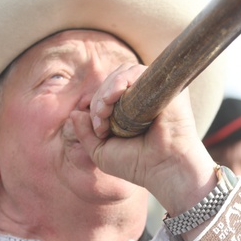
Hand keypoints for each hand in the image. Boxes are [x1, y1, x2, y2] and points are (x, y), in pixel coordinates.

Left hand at [68, 63, 216, 216]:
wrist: (165, 168)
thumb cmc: (137, 164)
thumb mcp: (101, 152)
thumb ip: (85, 133)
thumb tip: (74, 113)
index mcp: (131, 111)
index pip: (108, 93)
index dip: (97, 104)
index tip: (97, 127)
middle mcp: (144, 98)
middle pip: (113, 81)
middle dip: (99, 98)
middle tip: (99, 119)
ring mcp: (156, 90)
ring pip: (124, 73)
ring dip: (107, 90)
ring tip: (104, 110)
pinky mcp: (166, 86)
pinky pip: (139, 72)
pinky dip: (122, 81)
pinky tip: (115, 96)